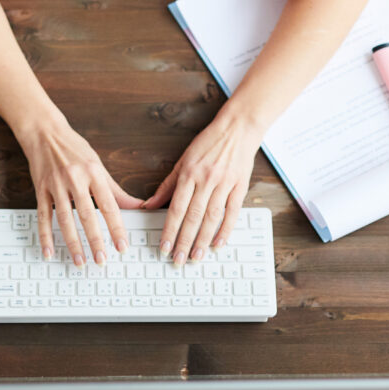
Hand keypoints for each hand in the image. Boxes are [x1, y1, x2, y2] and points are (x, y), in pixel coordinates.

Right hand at [16, 116, 141, 266]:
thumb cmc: (74, 148)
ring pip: (64, 219)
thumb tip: (138, 206)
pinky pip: (43, 216)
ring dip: (73, 242)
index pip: (108, 205)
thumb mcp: (98, 165)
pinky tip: (49, 252)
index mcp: (93, 173)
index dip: (117, 227)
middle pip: (86, 215)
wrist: (44, 132)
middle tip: (102, 260)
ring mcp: (56, 185)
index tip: (122, 246)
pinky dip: (45, 236)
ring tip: (80, 261)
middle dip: (95, 240)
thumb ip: (116, 190)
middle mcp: (75, 179)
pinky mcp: (40, 190)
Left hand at [142, 106, 262, 264]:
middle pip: (193, 216)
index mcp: (189, 173)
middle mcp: (206, 180)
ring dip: (203, 240)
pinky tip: (218, 243)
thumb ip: (166, 186)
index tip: (164, 247)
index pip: (176, 208)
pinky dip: (225, 230)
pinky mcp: (240, 187)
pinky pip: (232, 212)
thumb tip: (148, 205)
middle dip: (184, 241)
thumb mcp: (182, 161)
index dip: (169, 230)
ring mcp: (224, 184)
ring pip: (211, 217)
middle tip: (178, 260)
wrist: (237, 128)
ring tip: (196, 257)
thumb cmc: (208, 144)